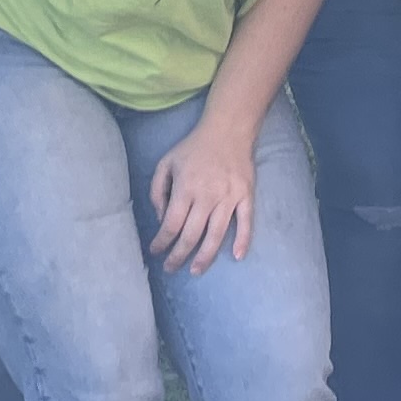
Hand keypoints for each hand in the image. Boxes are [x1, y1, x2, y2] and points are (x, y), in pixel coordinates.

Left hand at [146, 112, 260, 272]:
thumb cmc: (194, 148)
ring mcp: (228, 198)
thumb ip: (157, 190)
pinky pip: (245, 222)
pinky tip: (236, 256)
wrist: (227, 130)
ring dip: (205, 257)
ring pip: (216, 235)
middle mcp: (206, 196)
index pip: (171, 224)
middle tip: (171, 268)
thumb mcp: (166, 163)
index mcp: (185, 188)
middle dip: (178, 256)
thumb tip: (160, 218)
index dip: (161, 242)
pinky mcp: (245, 196)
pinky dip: (242, 240)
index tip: (155, 252)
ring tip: (195, 271)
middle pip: (191, 235)